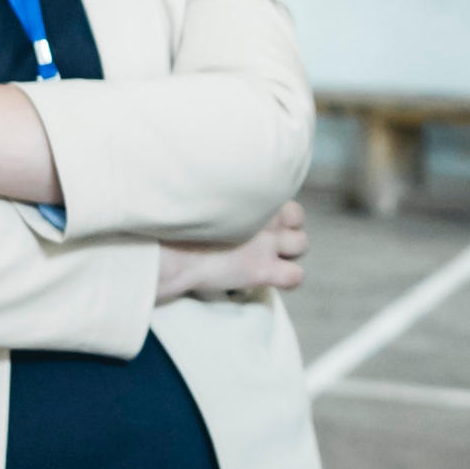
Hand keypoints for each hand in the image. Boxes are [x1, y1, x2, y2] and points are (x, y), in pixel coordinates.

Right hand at [155, 201, 308, 301]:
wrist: (167, 252)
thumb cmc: (172, 225)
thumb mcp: (198, 196)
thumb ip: (216, 195)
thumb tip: (205, 189)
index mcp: (248, 192)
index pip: (278, 190)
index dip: (270, 207)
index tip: (253, 217)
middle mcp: (263, 214)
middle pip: (298, 215)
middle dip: (287, 226)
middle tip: (265, 238)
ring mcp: (266, 243)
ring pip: (302, 244)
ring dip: (289, 252)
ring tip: (266, 258)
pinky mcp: (261, 270)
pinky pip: (296, 277)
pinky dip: (287, 280)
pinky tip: (268, 279)